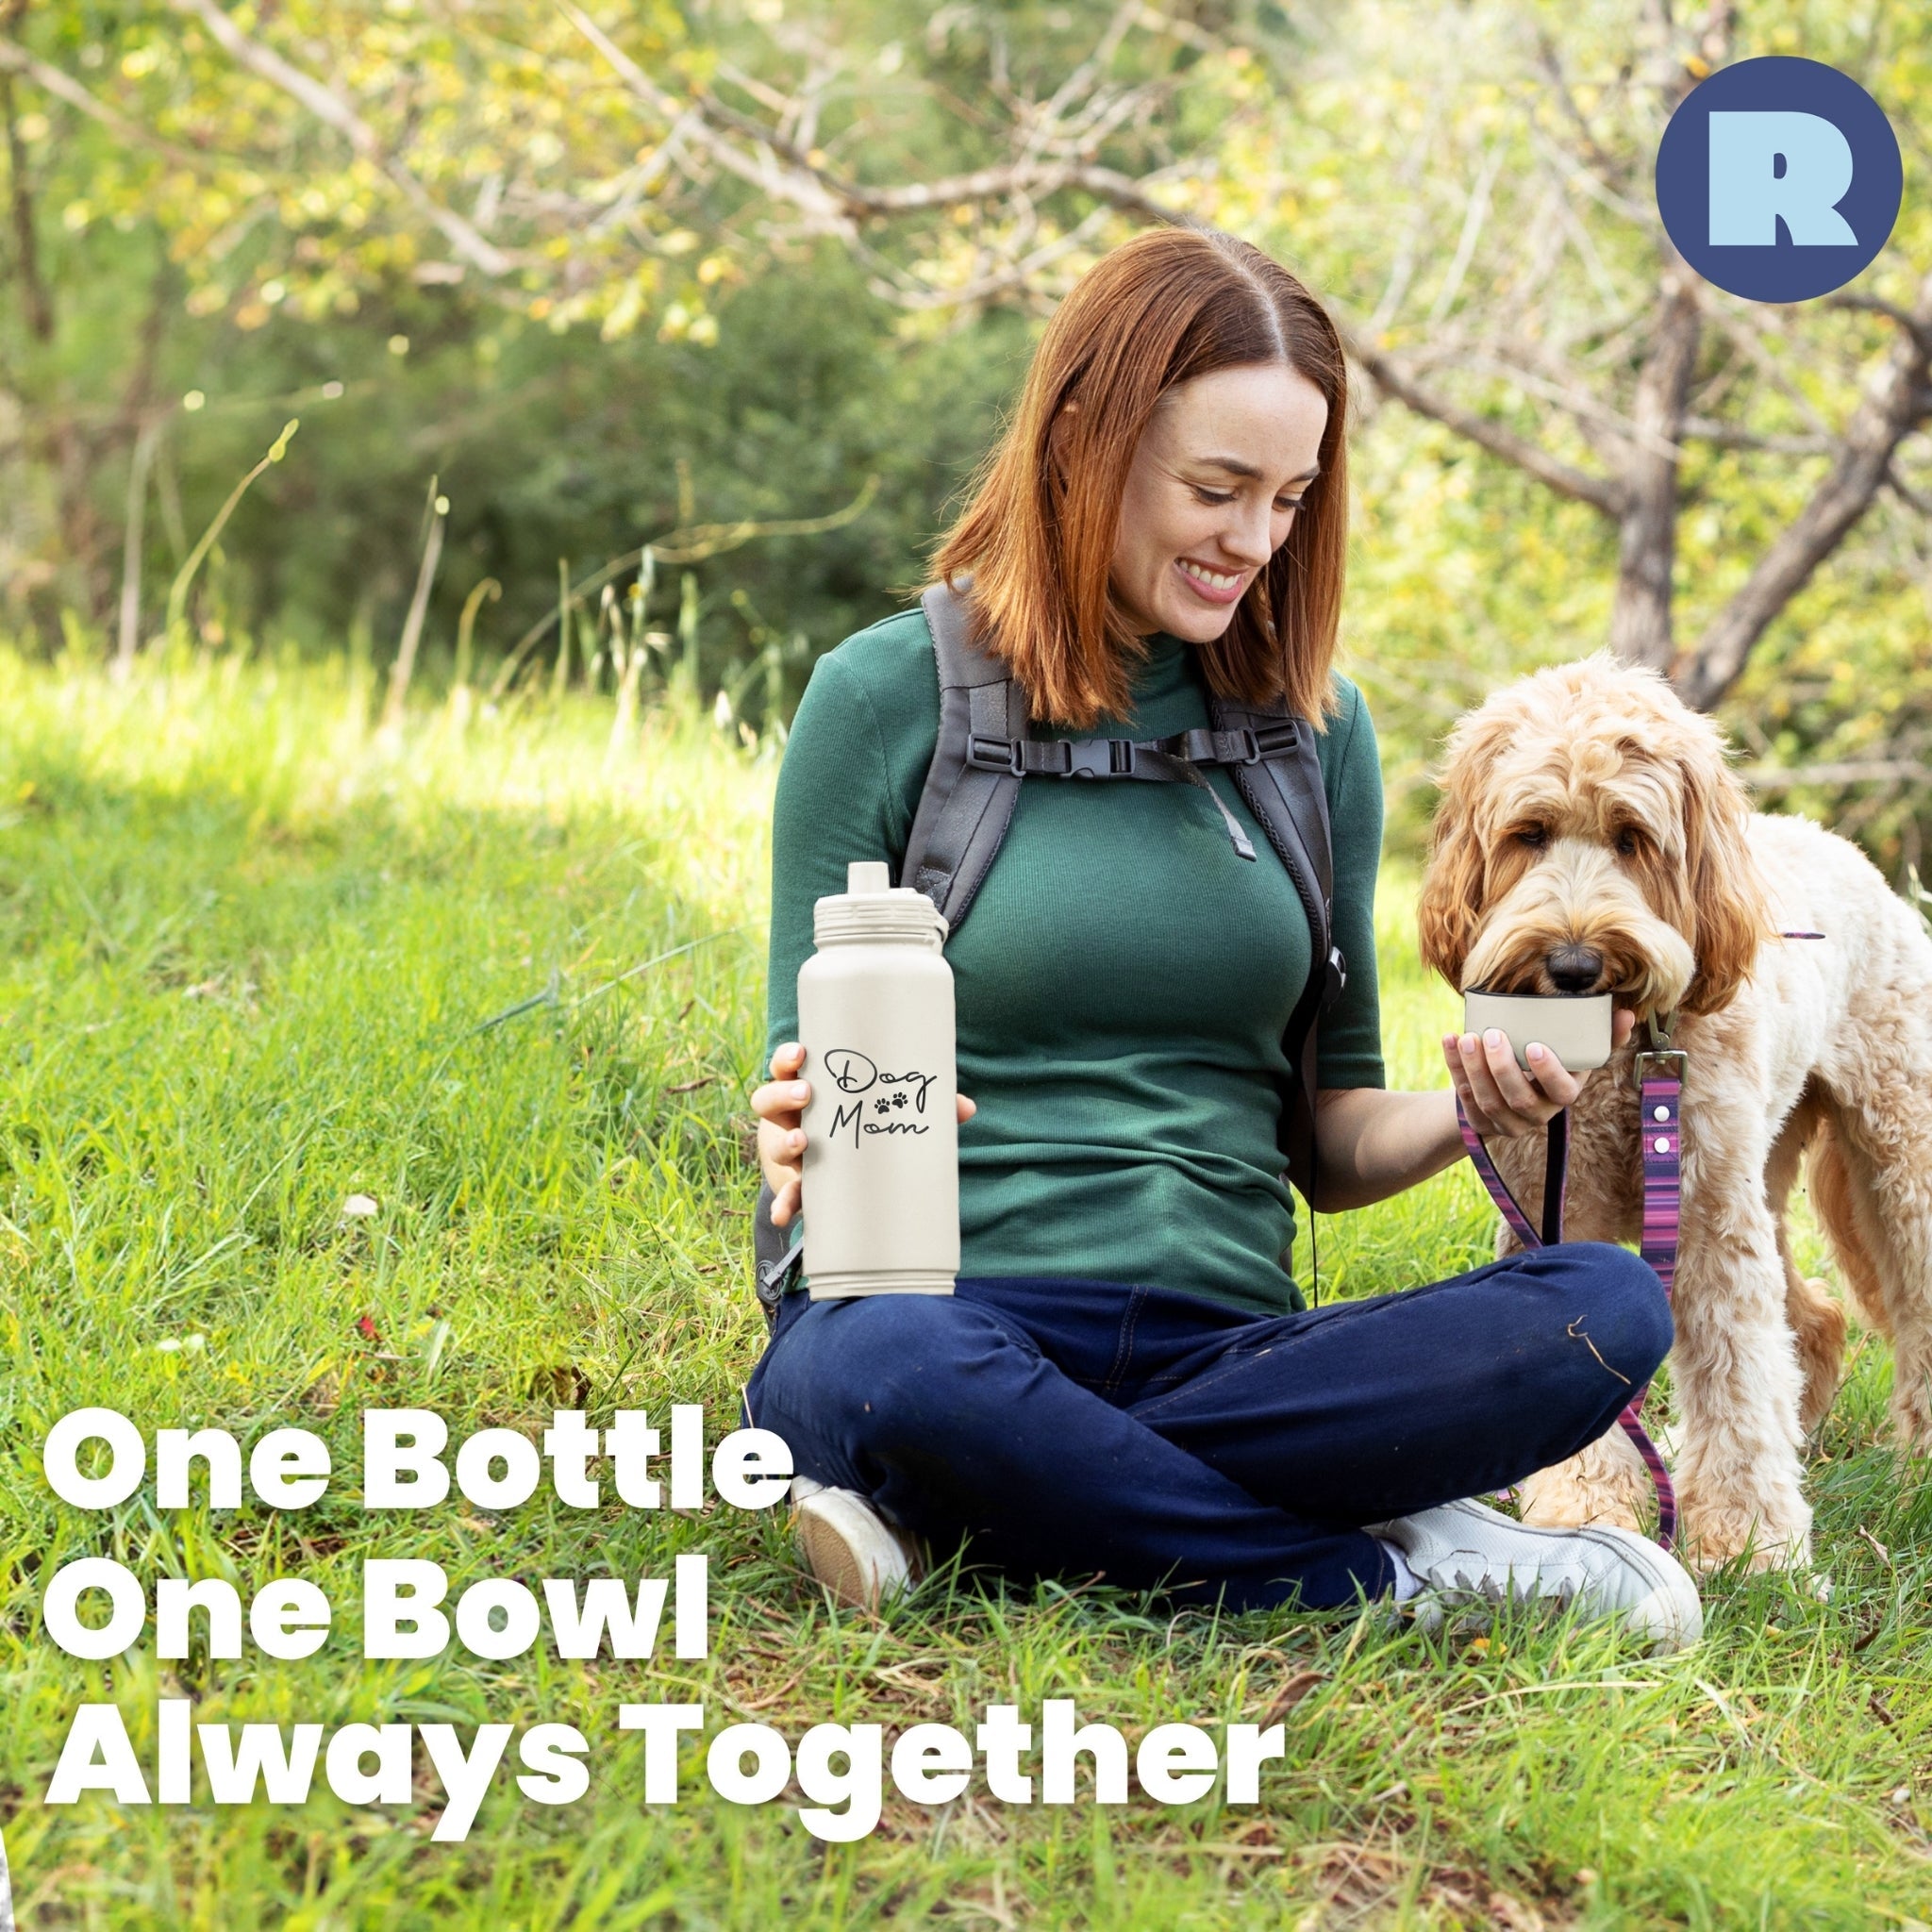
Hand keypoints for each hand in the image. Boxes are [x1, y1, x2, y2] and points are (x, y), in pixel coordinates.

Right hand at [751, 1041, 977, 1227]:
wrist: (846, 1177)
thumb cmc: (866, 1129)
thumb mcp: (885, 1114)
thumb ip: (923, 1108)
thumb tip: (965, 1107)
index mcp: (811, 1092)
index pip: (787, 1067)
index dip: (788, 1057)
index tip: (801, 1051)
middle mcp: (791, 1119)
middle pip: (768, 1099)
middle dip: (782, 1094)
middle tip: (807, 1094)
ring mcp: (789, 1153)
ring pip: (773, 1144)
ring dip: (783, 1143)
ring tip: (801, 1143)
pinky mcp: (796, 1187)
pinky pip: (785, 1196)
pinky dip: (783, 1206)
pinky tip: (785, 1215)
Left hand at [1443, 1008, 1636, 1137]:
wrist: (1509, 1095)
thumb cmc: (1546, 1064)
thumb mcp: (1575, 1053)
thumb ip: (1603, 1035)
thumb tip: (1628, 1013)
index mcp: (1563, 1094)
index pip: (1562, 1092)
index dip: (1548, 1073)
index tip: (1534, 1046)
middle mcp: (1538, 1114)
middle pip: (1519, 1099)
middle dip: (1502, 1067)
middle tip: (1491, 1034)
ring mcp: (1508, 1122)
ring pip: (1489, 1102)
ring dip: (1475, 1069)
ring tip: (1467, 1037)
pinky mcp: (1481, 1122)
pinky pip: (1464, 1100)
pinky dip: (1455, 1068)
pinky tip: (1449, 1040)